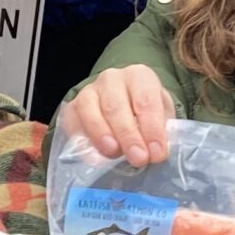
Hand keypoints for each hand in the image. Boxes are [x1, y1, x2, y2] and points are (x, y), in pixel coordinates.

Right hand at [58, 64, 174, 165]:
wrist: (126, 105)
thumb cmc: (146, 112)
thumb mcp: (162, 116)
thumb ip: (161, 131)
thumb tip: (156, 152)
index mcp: (139, 76)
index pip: (146, 101)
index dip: (152, 129)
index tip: (157, 153)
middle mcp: (112, 79)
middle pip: (116, 106)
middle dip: (128, 135)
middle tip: (138, 158)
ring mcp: (89, 92)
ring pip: (90, 110)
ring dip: (101, 134)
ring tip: (113, 153)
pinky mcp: (72, 108)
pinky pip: (72, 122)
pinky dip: (81, 140)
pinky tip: (93, 158)